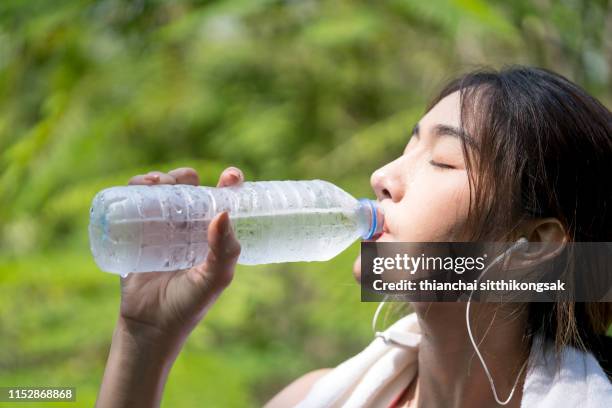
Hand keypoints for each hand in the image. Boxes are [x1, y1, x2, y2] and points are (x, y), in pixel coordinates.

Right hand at [119, 166, 243, 345]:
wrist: (150, 326)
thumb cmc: (188, 304)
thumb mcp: (215, 279)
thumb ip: (225, 251)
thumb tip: (223, 213)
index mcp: (211, 234)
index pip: (222, 200)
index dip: (228, 182)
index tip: (232, 176)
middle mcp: (187, 227)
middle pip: (188, 188)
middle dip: (185, 176)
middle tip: (184, 181)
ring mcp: (160, 228)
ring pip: (161, 191)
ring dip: (160, 178)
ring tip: (157, 182)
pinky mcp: (135, 233)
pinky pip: (134, 203)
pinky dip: (136, 188)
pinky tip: (140, 186)